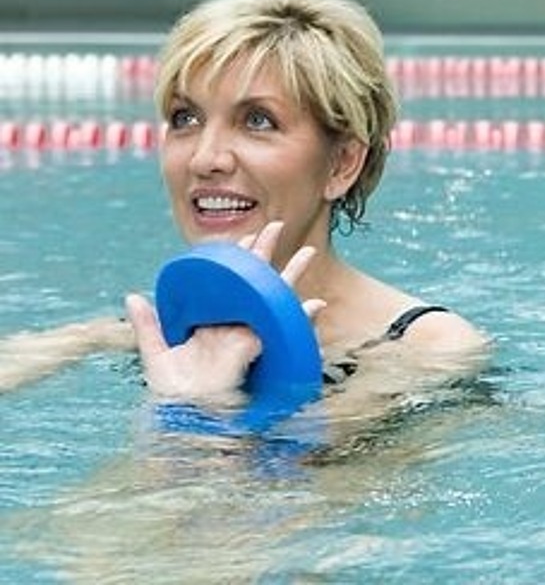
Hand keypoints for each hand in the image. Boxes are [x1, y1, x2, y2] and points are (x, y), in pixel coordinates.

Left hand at [130, 221, 324, 400]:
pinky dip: (302, 318)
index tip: (244, 237)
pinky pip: (283, 328)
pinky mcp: (257, 347)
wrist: (184, 415)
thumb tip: (132, 296)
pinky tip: (314, 305)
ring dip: (292, 276)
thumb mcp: (156, 353)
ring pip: (276, 299)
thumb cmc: (172, 391)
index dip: (238, 258)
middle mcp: (235, 325)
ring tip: (308, 253)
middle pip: (256, 282)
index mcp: (214, 322)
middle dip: (267, 254)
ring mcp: (250, 334)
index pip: (230, 282)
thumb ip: (148, 325)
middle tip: (275, 226)